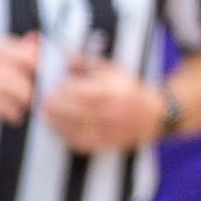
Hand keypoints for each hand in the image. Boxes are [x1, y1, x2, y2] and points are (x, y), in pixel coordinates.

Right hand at [0, 34, 40, 135]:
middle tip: (40, 90)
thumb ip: (15, 55)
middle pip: (4, 62)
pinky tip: (17, 117)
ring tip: (30, 104)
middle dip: (27, 76)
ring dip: (20, 93)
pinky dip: (8, 110)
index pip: (5, 46)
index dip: (27, 54)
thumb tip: (37, 37)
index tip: (45, 68)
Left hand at [40, 57, 166, 153]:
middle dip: (55, 107)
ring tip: (48, 116)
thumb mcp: (114, 71)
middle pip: (73, 111)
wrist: (155, 115)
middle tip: (45, 102)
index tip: (51, 89)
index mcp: (113, 91)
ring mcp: (111, 129)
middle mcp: (112, 111)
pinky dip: (69, 136)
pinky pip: (84, 142)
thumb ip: (89, 64)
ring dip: (57, 122)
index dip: (61, 91)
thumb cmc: (131, 91)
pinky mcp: (109, 142)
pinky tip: (62, 129)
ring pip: (75, 128)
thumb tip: (68, 59)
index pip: (78, 91)